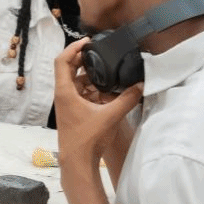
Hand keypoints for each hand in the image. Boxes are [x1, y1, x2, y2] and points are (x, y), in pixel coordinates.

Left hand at [53, 39, 142, 172]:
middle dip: (84, 59)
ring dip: (89, 74)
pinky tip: (106, 89)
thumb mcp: (110, 115)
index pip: (62, 60)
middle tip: (100, 52)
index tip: (88, 41)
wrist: (77, 161)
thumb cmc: (88, 138)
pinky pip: (80, 93)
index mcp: (65, 91)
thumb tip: (141, 85)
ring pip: (75, 81)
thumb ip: (127, 99)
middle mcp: (62, 94)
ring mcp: (66, 103)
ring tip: (106, 69)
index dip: (73, 47)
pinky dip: (91, 87)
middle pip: (69, 68)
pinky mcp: (72, 111)